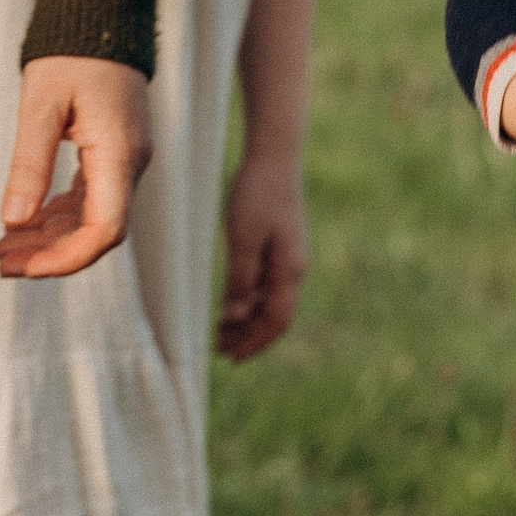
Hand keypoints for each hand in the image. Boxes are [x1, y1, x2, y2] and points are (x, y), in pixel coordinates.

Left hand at [0, 54, 152, 278]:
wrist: (101, 14)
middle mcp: (130, 163)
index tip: (23, 267)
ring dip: (50, 237)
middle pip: (97, 231)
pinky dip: (58, 215)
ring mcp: (124, 159)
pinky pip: (90, 198)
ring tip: (4, 248)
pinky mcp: (114, 152)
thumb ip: (29, 164)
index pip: (104, 230)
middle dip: (49, 254)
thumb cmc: (72, 53)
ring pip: (92, 218)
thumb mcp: (41, 104)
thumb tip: (14, 220)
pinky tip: (25, 221)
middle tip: (0, 262)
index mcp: (119, 154)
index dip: (65, 258)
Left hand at [217, 141, 307, 357]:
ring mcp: (289, 258)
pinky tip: (231, 302)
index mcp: (289, 270)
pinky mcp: (280, 247)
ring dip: (247, 320)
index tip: (230, 357)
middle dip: (249, 337)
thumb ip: (239, 279)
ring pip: (270, 302)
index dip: (254, 343)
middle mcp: (294, 269)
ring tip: (221, 330)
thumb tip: (234, 315)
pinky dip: (249, 301)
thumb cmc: (256, 195)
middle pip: (275, 317)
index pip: (276, 321)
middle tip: (220, 350)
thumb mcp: (243, 240)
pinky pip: (267, 286)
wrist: (274, 158)